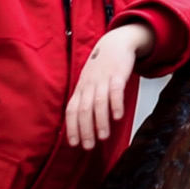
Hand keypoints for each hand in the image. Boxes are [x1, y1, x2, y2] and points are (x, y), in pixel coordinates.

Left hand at [66, 23, 154, 149]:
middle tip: (89, 146)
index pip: (71, 110)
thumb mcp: (89, 82)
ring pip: (98, 102)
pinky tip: (118, 116)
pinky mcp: (118, 74)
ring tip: (103, 137)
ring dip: (100, 121)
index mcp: (81, 88)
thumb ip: (85, 100)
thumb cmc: (102, 66)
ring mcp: (103, 79)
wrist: (115, 42)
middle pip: (83, 109)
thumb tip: (82, 124)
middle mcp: (89, 85)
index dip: (72, 127)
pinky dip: (115, 103)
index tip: (75, 144)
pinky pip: (115, 90)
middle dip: (85, 129)